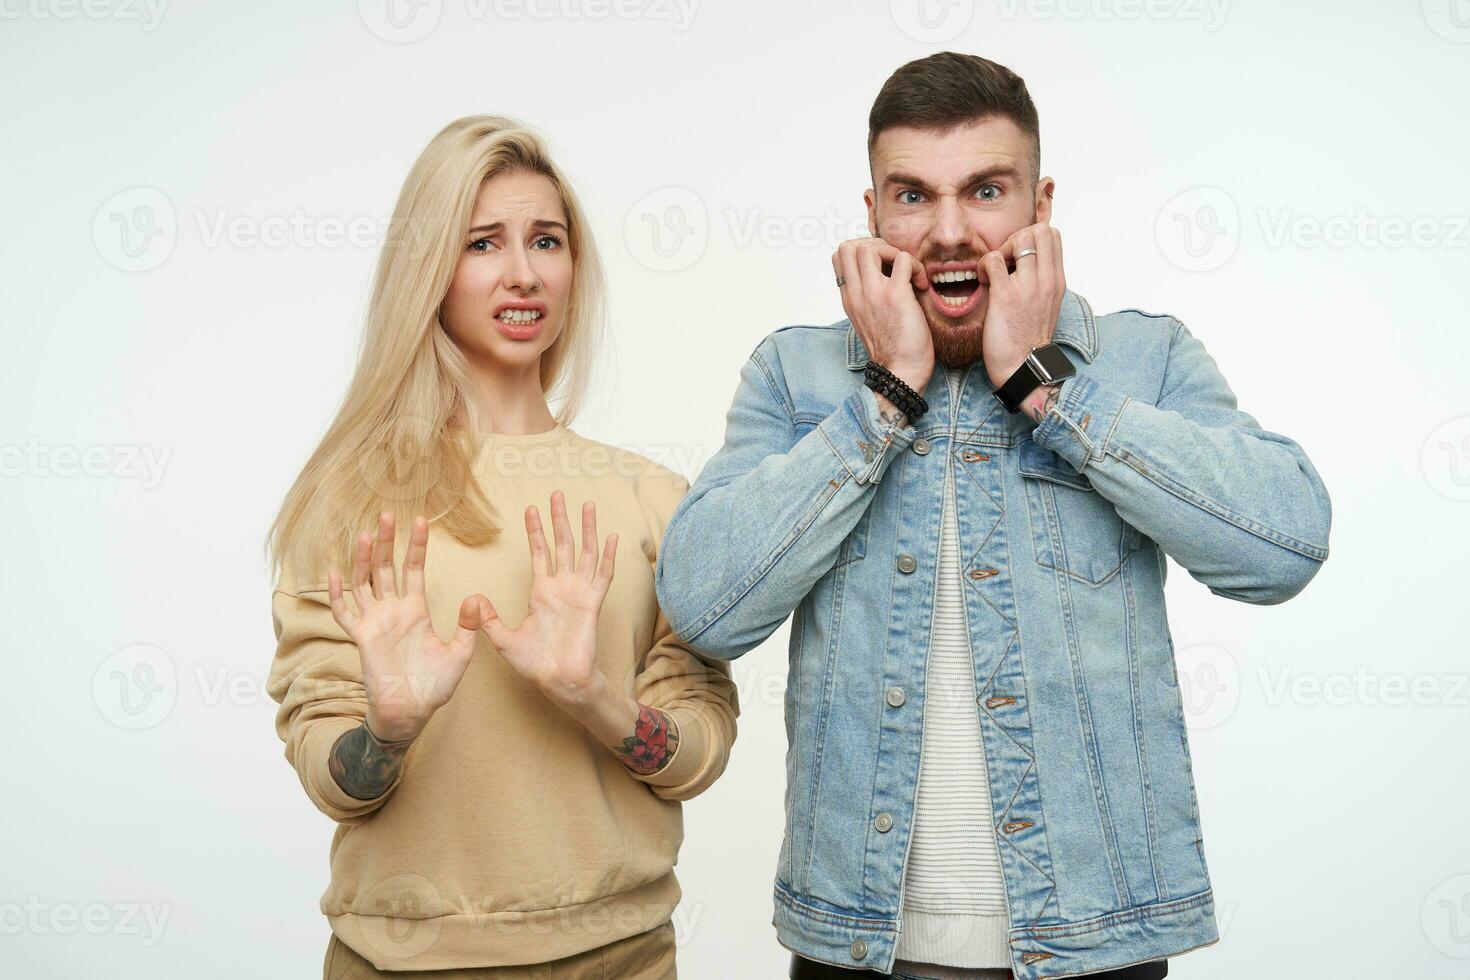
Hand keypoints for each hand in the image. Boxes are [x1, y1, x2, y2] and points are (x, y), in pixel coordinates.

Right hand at [328, 512, 488, 742]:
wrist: (412, 711)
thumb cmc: (434, 685)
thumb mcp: (460, 653)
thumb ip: (469, 627)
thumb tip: (478, 598)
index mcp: (415, 609)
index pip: (414, 568)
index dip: (416, 545)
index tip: (420, 520)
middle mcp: (393, 610)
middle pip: (386, 567)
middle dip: (386, 541)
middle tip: (387, 514)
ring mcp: (375, 622)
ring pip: (364, 583)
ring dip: (362, 559)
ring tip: (364, 534)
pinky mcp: (361, 638)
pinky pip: (345, 613)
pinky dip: (337, 594)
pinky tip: (334, 573)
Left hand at [477, 491, 617, 709]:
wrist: (558, 681)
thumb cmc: (535, 663)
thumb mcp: (504, 639)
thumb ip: (489, 619)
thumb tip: (472, 599)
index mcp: (542, 592)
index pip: (540, 552)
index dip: (536, 531)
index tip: (531, 508)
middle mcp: (562, 587)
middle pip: (563, 544)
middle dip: (560, 519)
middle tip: (557, 494)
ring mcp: (580, 593)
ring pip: (585, 553)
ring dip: (586, 529)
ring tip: (586, 505)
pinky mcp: (593, 604)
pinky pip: (603, 576)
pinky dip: (608, 557)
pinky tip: (612, 538)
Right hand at [832, 237, 934, 393]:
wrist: (901, 372)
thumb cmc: (892, 349)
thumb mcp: (868, 319)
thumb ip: (868, 297)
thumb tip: (885, 276)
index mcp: (849, 298)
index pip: (839, 256)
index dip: (861, 250)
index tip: (882, 265)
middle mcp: (856, 293)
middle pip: (848, 246)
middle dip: (875, 245)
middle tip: (894, 263)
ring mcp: (874, 294)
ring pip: (870, 247)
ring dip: (893, 252)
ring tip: (907, 271)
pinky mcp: (896, 296)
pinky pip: (904, 260)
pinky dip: (916, 265)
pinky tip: (921, 283)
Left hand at [980, 221, 1066, 388]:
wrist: (1024, 367)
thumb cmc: (1028, 339)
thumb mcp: (1046, 305)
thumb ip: (1040, 282)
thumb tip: (1026, 264)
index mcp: (1057, 281)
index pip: (1052, 235)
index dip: (1030, 238)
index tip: (1017, 258)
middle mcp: (1047, 280)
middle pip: (1039, 229)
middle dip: (1017, 237)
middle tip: (1005, 261)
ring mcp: (1028, 287)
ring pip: (1020, 238)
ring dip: (1001, 249)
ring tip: (995, 272)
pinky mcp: (1006, 296)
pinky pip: (994, 260)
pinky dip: (984, 265)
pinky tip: (983, 282)